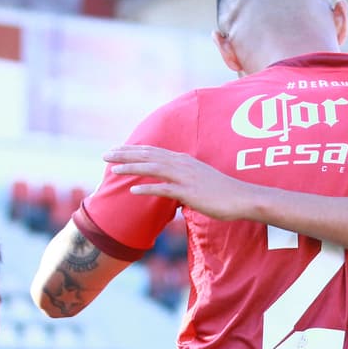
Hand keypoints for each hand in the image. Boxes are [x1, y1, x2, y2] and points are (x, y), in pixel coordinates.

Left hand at [103, 145, 258, 220]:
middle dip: (125, 154)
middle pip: (149, 156)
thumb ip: (183, 181)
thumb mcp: (199, 181)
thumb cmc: (222, 192)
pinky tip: (132, 191)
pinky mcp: (189, 192)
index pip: (153, 151)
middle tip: (105, 154)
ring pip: (153, 169)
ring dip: (132, 168)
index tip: (116, 150)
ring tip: (113, 169)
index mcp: (183, 160)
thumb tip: (171, 188)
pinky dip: (147, 189)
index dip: (133, 150)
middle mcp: (182, 164)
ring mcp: (185, 177)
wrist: (242, 198)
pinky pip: (164, 189)